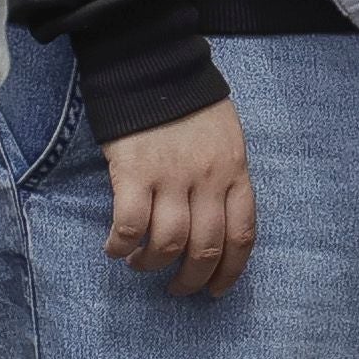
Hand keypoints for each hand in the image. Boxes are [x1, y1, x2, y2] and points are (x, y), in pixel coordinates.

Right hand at [102, 97, 257, 296]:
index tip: (217, 290)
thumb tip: (217, 222)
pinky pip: (129, 225)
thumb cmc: (192, 106)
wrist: (156, 68)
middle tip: (178, 289)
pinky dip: (121, 246)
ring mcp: (171, 177)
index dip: (231, 271)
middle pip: (206, 248)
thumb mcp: (227, 140)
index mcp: (235, 172)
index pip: (242, 234)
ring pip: (169, 243)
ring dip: (153, 265)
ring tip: (141, 265)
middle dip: (192, 279)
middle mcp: (208, 179)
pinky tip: (116, 248)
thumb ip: (226, 179)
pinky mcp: (134, 172)